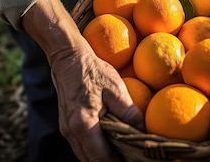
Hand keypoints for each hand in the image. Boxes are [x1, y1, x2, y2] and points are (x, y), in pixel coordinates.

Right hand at [22, 0, 143, 161]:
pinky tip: (112, 144)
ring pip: (85, 155)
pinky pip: (82, 146)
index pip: (102, 158)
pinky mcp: (67, 125)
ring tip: (124, 154)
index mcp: (83, 124)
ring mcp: (67, 130)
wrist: (69, 58)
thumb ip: (129, 112)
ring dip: (103, 157)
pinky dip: (96, 149)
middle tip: (132, 158)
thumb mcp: (115, 88)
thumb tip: (143, 132)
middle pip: (91, 161)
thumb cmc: (93, 70)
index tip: (135, 161)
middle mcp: (71, 132)